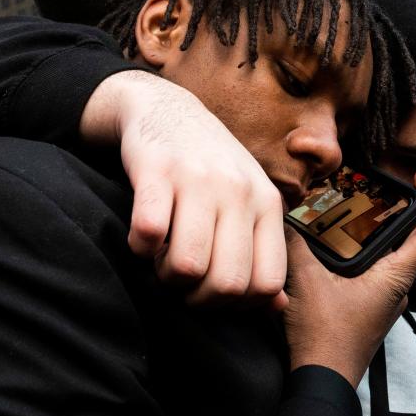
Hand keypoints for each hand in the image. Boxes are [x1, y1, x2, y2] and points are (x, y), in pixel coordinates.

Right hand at [80, 71, 287, 307]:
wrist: (165, 108)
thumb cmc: (210, 167)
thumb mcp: (248, 201)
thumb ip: (263, 252)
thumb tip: (277, 307)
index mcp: (266, 204)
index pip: (266, 283)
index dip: (235, 305)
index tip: (212, 291)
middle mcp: (238, 191)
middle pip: (226, 284)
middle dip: (197, 298)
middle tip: (182, 281)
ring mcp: (198, 179)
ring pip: (187, 266)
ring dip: (165, 277)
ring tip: (161, 259)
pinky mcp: (157, 170)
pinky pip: (147, 233)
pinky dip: (138, 248)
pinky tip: (142, 237)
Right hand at [283, 171, 415, 386]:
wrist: (322, 381)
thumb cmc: (324, 336)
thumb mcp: (306, 281)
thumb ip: (298, 244)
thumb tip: (286, 214)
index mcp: (396, 276)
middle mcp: (399, 287)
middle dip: (406, 207)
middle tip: (384, 185)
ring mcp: (387, 300)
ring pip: (396, 256)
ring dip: (385, 230)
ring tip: (361, 208)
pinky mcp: (372, 309)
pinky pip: (381, 271)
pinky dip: (370, 251)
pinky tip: (343, 245)